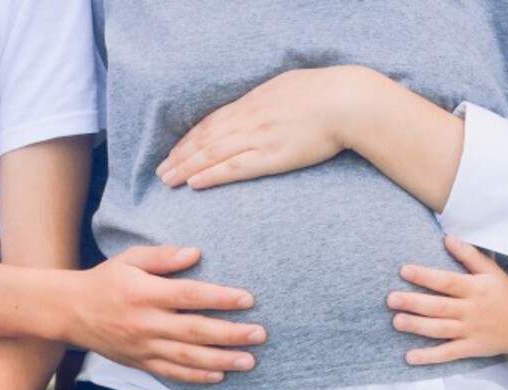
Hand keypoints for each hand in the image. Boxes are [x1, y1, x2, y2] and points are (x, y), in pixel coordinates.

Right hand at [69, 245, 266, 381]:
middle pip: (195, 331)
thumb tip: (195, 253)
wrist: (68, 312)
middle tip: (259, 334)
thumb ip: (162, 256)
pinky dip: (196, 377)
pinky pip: (172, 373)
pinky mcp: (140, 363)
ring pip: (188, 357)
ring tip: (249, 360)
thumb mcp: (129, 259)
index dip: (220, 298)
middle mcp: (145, 323)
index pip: (189, 296)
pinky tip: (220, 375)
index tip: (247, 299)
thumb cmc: (104, 281)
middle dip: (230, 334)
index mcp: (144, 293)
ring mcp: (143, 347)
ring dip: (221, 360)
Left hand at [155, 66, 369, 189]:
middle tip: (161, 172)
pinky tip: (194, 183)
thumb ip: (269, 99)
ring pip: (211, 154)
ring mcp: (257, 138)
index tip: (175, 152)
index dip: (189, 139)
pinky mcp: (271, 157)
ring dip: (187, 168)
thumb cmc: (324, 92)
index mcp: (252, 102)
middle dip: (180, 156)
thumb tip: (262, 104)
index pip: (211, 122)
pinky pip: (233, 168)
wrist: (345, 101)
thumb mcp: (288, 87)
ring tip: (168, 181)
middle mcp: (248, 119)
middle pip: (204, 139)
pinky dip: (210, 175)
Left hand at [387, 236, 507, 363]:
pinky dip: (429, 357)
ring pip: (440, 329)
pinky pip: (447, 353)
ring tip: (396, 321)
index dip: (425, 276)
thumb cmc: (505, 294)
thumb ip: (469, 255)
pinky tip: (409, 357)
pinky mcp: (470, 349)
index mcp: (475, 288)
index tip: (404, 270)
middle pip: (439, 307)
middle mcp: (471, 310)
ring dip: (417, 327)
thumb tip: (447, 237)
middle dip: (414, 303)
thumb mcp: (492, 271)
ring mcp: (470, 331)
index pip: (446, 281)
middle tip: (391, 299)